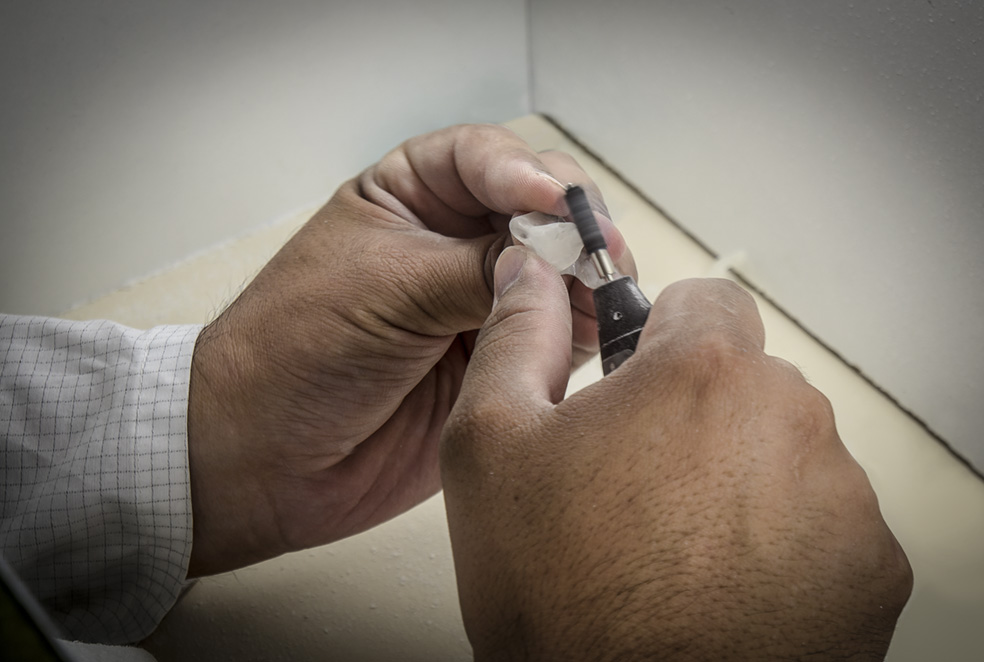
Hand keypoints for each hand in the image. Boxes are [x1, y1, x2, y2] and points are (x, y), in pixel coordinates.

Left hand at [185, 124, 634, 575]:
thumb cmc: (295, 353)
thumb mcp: (385, 288)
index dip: (524, 172)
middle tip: (598, 252)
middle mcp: (449, 241)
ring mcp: (477, 301)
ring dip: (585, 279)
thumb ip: (475, 267)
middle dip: (571, 225)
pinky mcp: (495, 359)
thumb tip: (557, 255)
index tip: (555, 201)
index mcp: (407, 196)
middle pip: (535, 209)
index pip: (481, 158)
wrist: (267, 461)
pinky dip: (579, 331)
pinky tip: (591, 335)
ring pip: (556, 271)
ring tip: (602, 297)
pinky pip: (554, 333)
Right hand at [440, 251, 911, 660]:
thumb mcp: (490, 447)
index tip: (638, 385)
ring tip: (677, 543)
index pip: (703, 300)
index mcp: (702, 373)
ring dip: (741, 477)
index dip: (659, 339)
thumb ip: (516, 336)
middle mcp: (791, 420)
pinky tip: (725, 581)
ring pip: (785, 450)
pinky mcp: (871, 568)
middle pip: (745, 380)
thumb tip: (529, 273)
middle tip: (637, 484)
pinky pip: (826, 521)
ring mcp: (842, 498)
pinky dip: (785, 541)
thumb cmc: (559, 594)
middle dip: (696, 413)